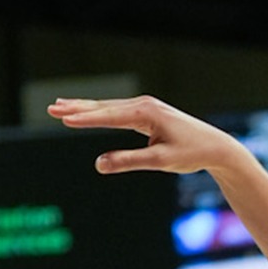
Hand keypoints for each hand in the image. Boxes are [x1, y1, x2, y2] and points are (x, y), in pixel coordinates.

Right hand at [46, 95, 252, 176]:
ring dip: (84, 107)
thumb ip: (129, 161)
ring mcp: (146, 107)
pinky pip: (118, 111)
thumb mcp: (160, 161)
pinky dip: (100, 111)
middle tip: (51, 109)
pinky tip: (89, 112)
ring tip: (59, 107)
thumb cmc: (191, 154)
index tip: (61, 119)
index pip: (108, 116)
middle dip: (77, 108)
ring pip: (108, 107)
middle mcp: (144, 105)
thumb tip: (99, 164)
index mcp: (146, 113)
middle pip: (104, 107)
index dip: (84, 119)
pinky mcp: (148, 113)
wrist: (216, 147)